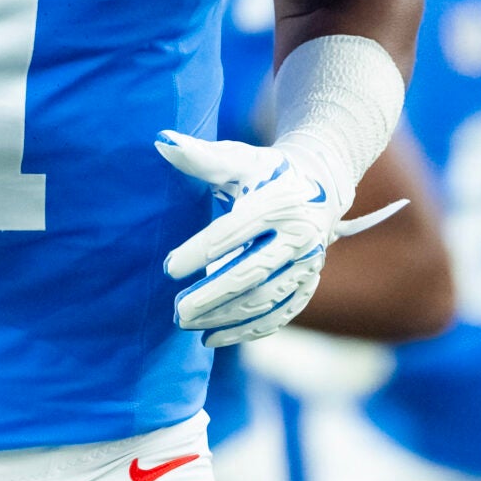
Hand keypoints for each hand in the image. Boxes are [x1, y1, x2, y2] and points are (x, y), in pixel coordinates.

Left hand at [157, 133, 403, 347]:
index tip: (169, 268)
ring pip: (265, 299)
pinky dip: (248, 331)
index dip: (201, 251)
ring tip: (186, 324)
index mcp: (280, 203)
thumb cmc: (266, 171)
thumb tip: (161, 142)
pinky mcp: (307, 284)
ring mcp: (308, 265)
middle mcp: (300, 237)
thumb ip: (201, 156)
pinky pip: (279, 314)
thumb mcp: (238, 159)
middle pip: (253, 273)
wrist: (319, 186)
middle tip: (176, 311)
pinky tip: (212, 338)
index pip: (235, 232)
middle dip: (213, 296)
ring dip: (226, 318)